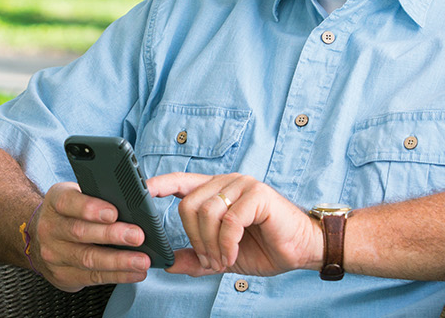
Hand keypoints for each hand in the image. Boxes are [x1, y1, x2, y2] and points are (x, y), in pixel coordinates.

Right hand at [28, 182, 152, 291]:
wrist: (41, 240)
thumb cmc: (70, 214)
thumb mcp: (80, 196)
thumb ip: (108, 194)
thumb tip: (146, 191)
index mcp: (56, 201)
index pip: (68, 201)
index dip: (90, 207)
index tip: (113, 213)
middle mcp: (51, 227)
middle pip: (80, 231)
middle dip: (111, 235)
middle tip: (137, 236)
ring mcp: (54, 254)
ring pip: (88, 258)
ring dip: (118, 261)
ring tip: (142, 261)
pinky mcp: (64, 275)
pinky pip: (93, 277)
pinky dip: (118, 275)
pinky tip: (135, 272)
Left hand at [148, 172, 322, 277]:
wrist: (303, 249)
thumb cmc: (266, 247)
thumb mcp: (223, 256)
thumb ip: (196, 258)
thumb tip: (167, 263)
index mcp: (216, 191)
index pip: (181, 181)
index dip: (159, 184)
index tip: (141, 191)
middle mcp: (227, 183)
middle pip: (187, 206)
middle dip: (194, 239)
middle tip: (209, 260)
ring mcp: (243, 185)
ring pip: (206, 213)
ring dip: (210, 245)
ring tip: (222, 260)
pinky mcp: (258, 195)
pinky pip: (228, 221)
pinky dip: (226, 244)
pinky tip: (232, 254)